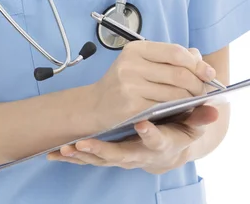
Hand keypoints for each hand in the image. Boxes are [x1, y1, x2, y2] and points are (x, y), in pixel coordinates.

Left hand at [47, 104, 218, 173]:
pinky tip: (53, 154)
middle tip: (85, 144)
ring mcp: (122, 157)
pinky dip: (71, 158)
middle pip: (121, 156)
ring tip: (65, 149)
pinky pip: (88, 160)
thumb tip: (213, 106)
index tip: (143, 125)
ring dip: (82, 155)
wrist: (165, 151)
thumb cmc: (176, 131)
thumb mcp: (191, 123)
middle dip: (102, 152)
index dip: (151, 134)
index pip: (157, 140)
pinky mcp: (108, 157)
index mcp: (161, 143)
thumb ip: (199, 113)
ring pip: (101, 160)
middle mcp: (140, 155)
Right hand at [89, 41, 215, 131]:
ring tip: (194, 100)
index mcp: (135, 49)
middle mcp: (131, 64)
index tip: (208, 72)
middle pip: (179, 73)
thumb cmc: (123, 82)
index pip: (175, 52)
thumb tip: (199, 57)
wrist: (96, 105)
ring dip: (191, 98)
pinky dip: (179, 109)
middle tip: (202, 91)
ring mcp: (130, 85)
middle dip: (197, 83)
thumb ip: (170, 58)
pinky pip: (166, 107)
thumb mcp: (142, 63)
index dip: (196, 63)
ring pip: (176, 92)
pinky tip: (180, 109)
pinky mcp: (132, 106)